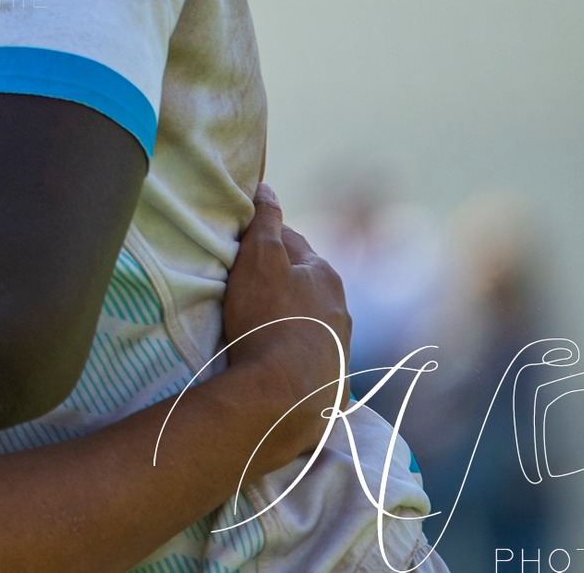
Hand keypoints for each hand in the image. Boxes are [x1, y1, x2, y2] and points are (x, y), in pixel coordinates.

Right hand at [219, 183, 351, 467]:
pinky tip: (276, 361)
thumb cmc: (269, 318)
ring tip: (259, 330)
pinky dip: (295, 354)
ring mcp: (339, 347)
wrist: (286, 394)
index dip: (265, 242)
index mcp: (325, 274)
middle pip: (305, 285)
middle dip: (282, 283)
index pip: (293, 243)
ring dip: (290, 320)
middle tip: (246, 291)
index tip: (242, 250)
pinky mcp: (332, 382)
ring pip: (311, 321)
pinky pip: (311, 357)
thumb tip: (267, 189)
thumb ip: (265, 222)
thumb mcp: (259, 258)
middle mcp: (341, 308)